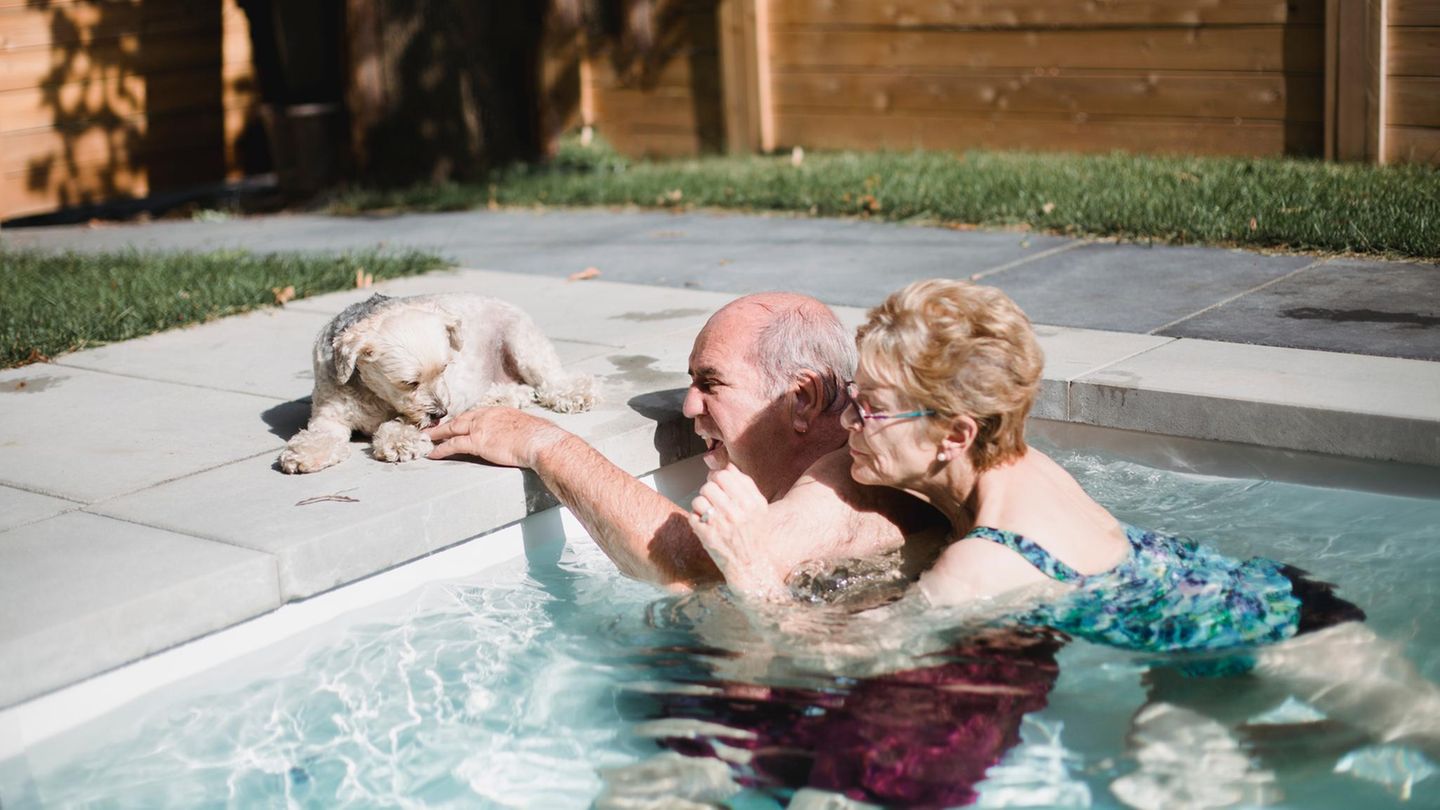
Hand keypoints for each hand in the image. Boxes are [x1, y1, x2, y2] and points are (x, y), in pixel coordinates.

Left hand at [423, 407, 567, 467]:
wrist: (539, 441)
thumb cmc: (540, 437)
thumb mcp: (528, 427)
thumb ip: (520, 430)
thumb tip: (526, 436)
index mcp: (499, 411)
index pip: (476, 414)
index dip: (464, 419)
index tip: (456, 423)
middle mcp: (487, 416)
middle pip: (460, 418)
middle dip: (445, 424)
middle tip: (432, 428)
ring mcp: (480, 428)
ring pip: (452, 429)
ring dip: (437, 434)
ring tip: (426, 439)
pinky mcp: (477, 442)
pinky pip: (453, 445)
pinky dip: (440, 449)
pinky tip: (432, 453)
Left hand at [689, 464, 787, 599]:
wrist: (750, 566)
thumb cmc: (754, 534)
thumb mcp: (759, 507)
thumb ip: (745, 484)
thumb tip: (728, 466)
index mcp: (750, 502)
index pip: (724, 475)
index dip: (717, 478)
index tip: (718, 486)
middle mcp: (736, 512)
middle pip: (708, 486)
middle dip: (708, 491)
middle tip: (713, 501)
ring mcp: (720, 525)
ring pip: (698, 500)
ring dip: (701, 505)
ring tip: (709, 514)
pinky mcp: (707, 536)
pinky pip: (692, 516)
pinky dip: (696, 519)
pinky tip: (705, 525)